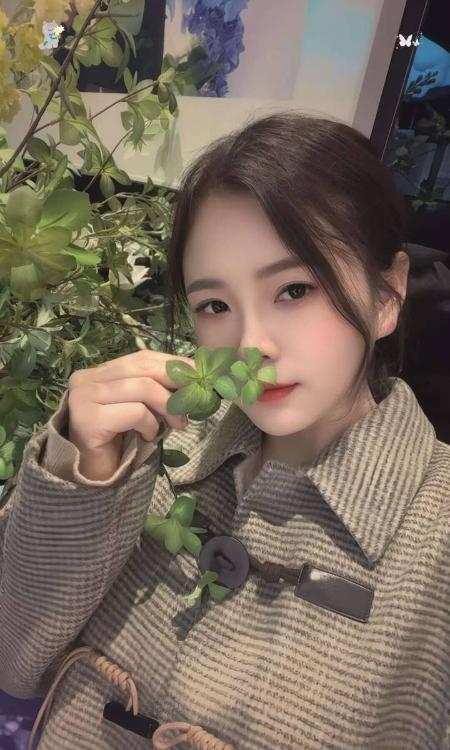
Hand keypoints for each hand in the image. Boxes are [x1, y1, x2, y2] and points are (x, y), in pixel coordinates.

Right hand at [66, 349, 195, 479]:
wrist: (93, 477)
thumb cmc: (118, 441)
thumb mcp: (140, 407)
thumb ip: (155, 389)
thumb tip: (191, 378)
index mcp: (98, 372)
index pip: (141, 358)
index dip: (172, 364)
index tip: (197, 373)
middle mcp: (85, 379)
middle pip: (142, 368)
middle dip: (175, 381)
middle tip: (195, 398)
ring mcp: (84, 398)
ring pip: (143, 388)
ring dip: (167, 406)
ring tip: (177, 424)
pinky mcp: (88, 420)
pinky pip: (135, 412)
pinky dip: (150, 424)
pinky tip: (149, 436)